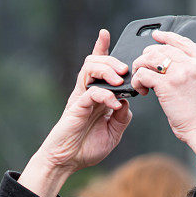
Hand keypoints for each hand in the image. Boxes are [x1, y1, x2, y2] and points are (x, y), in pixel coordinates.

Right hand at [20, 29, 132, 196]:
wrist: (68, 162)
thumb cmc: (87, 148)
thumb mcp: (114, 132)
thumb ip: (123, 116)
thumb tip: (128, 101)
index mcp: (98, 96)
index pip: (100, 68)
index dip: (102, 49)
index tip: (106, 34)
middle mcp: (88, 93)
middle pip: (96, 61)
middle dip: (112, 59)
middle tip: (126, 69)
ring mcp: (81, 98)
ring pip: (90, 68)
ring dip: (107, 69)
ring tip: (119, 80)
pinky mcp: (76, 106)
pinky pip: (91, 92)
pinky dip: (105, 95)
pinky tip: (114, 103)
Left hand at [130, 30, 195, 156]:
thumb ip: (192, 69)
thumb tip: (168, 63)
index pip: (182, 41)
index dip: (166, 36)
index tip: (155, 35)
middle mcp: (194, 63)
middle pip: (162, 48)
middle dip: (148, 56)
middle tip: (143, 68)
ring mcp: (181, 73)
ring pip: (150, 58)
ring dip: (140, 67)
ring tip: (140, 79)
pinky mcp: (167, 85)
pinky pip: (144, 74)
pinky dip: (137, 80)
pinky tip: (141, 89)